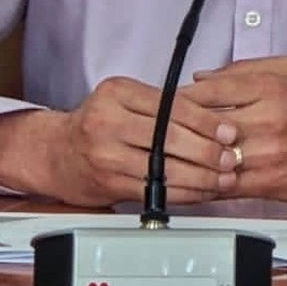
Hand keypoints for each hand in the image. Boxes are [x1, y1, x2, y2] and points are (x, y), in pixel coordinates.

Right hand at [0, 76, 234, 206]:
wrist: (55, 153)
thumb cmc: (96, 122)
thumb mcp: (122, 98)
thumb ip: (161, 103)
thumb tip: (213, 118)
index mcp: (117, 92)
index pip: (171, 105)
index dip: (205, 121)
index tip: (228, 130)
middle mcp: (108, 120)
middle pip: (169, 137)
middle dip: (207, 151)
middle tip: (232, 157)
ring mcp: (106, 154)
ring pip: (164, 167)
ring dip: (200, 177)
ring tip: (223, 178)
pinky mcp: (109, 183)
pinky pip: (155, 190)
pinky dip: (183, 193)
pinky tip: (200, 192)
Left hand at [179, 56, 286, 202]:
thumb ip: (242, 68)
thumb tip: (202, 77)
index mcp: (266, 87)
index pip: (207, 90)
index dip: (180, 98)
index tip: (166, 103)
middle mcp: (263, 118)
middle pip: (202, 123)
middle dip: (177, 127)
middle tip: (158, 129)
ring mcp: (263, 152)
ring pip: (209, 155)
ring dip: (187, 157)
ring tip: (168, 155)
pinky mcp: (266, 182)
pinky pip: (224, 183)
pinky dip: (204, 181)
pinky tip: (190, 178)